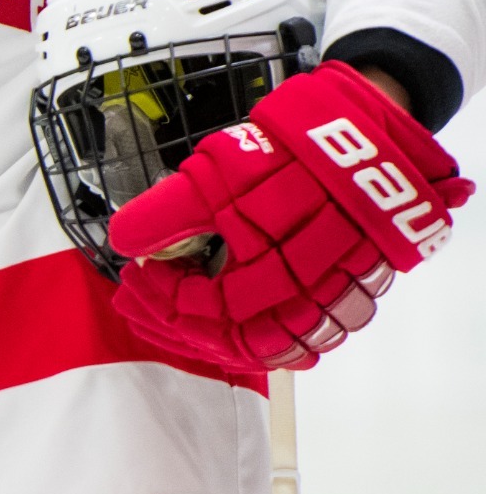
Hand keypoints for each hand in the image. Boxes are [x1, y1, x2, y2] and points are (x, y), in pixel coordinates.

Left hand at [109, 62, 473, 370]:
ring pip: (260, 346)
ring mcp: (328, 310)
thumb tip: (121, 241)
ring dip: (209, 334)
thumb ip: (164, 215)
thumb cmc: (290, 163)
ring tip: (168, 313)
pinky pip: (294, 337)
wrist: (371, 147)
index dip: (157, 297)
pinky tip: (222, 317)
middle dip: (173, 322)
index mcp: (264, 290)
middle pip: (225, 342)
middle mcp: (301, 313)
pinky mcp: (345, 299)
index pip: (196, 314)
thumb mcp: (215, 180)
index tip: (135, 271)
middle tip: (136, 300)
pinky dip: (250, 331)